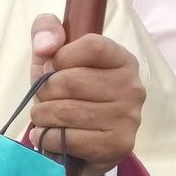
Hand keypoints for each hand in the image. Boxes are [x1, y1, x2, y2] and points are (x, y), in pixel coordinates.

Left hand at [26, 14, 144, 175]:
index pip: (92, 46)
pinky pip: (68, 138)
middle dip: (44, 91)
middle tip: (44, 99)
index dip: (61, 57)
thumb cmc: (66, 92)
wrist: (80, 143)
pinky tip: (50, 135)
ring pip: (65, 111)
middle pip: (71, 81)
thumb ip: (46, 31)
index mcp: (122, 58)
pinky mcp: (119, 144)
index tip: (53, 68)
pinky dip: (47, 137)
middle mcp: (132, 86)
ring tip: (46, 117)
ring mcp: (129, 117)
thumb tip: (45, 46)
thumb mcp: (51, 55)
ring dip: (42, 115)